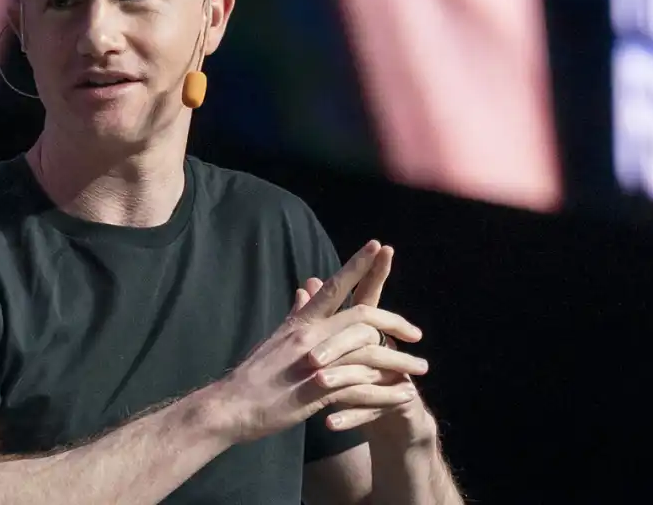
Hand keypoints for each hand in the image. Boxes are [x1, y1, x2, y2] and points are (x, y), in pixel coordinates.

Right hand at [211, 240, 422, 443]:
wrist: (231, 406)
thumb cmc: (255, 374)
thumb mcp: (276, 337)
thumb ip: (297, 315)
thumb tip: (306, 290)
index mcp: (300, 321)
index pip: (333, 285)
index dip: (357, 264)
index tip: (378, 245)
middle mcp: (308, 335)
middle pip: (362, 316)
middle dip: (396, 321)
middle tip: (416, 333)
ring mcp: (313, 362)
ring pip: (369, 352)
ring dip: (400, 361)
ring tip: (421, 369)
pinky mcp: (318, 391)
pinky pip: (363, 387)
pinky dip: (387, 392)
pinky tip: (403, 396)